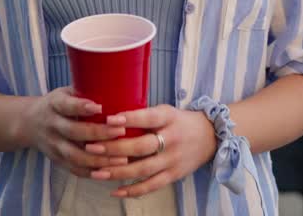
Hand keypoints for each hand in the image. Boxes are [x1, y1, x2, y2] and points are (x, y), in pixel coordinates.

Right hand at [19, 87, 131, 177]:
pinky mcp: (57, 160)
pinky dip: (91, 173)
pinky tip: (109, 172)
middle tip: (121, 131)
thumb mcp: (66, 92)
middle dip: (99, 133)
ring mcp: (53, 145)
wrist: (30, 123)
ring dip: (99, 158)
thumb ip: (86, 91)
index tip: (100, 107)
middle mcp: (52, 125)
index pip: (66, 105)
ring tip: (122, 158)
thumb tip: (120, 86)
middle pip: (74, 132)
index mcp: (54, 104)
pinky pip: (74, 169)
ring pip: (75, 155)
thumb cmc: (58, 104)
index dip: (81, 107)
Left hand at [84, 105, 216, 197]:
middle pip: (141, 146)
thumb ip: (143, 116)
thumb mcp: (165, 111)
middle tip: (91, 148)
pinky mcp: (174, 175)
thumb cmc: (179, 121)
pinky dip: (132, 191)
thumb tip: (108, 120)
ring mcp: (173, 159)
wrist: (211, 136)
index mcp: (168, 118)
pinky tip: (115, 192)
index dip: (129, 119)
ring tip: (96, 172)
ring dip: (117, 172)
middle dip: (114, 148)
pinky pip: (151, 186)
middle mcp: (171, 139)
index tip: (108, 120)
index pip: (147, 118)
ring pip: (142, 169)